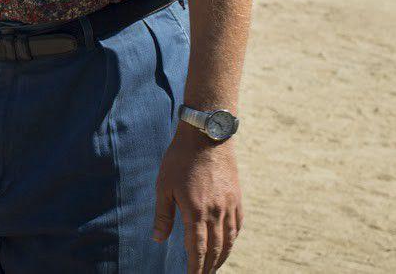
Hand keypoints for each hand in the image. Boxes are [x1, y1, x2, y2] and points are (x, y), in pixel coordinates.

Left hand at [153, 127, 242, 272]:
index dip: (195, 267)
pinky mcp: (237, 198)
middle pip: (215, 249)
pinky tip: (228, 244)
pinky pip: (237, 225)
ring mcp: (230, 205)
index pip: (197, 249)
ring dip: (223, 257)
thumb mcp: (164, 185)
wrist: (207, 136)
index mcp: (196, 211)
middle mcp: (216, 212)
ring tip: (215, 268)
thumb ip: (163, 214)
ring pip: (229, 240)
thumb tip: (158, 239)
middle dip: (209, 266)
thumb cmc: (179, 159)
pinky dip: (233, 239)